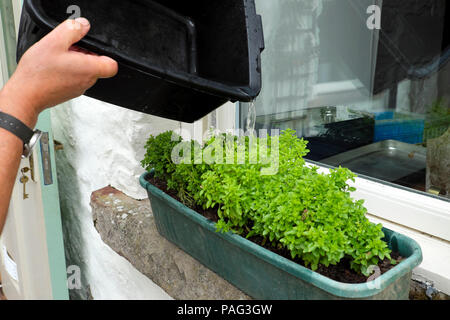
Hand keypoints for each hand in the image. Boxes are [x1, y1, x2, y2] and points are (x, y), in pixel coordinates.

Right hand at [0, 18, 117, 126]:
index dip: (104, 54)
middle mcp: (88, 81)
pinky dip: (67, 70)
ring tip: (58, 58)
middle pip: (96, 65)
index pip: (112, 65)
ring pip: (85, 71)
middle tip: (67, 50)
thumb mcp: (54, 42)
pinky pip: (74, 78)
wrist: (25, 94)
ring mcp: (79, 88)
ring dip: (74, 62)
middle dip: (84, 54)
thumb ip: (72, 30)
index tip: (90, 48)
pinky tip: (54, 67)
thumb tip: (83, 25)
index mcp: (89, 69)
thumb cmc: (39, 73)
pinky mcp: (70, 92)